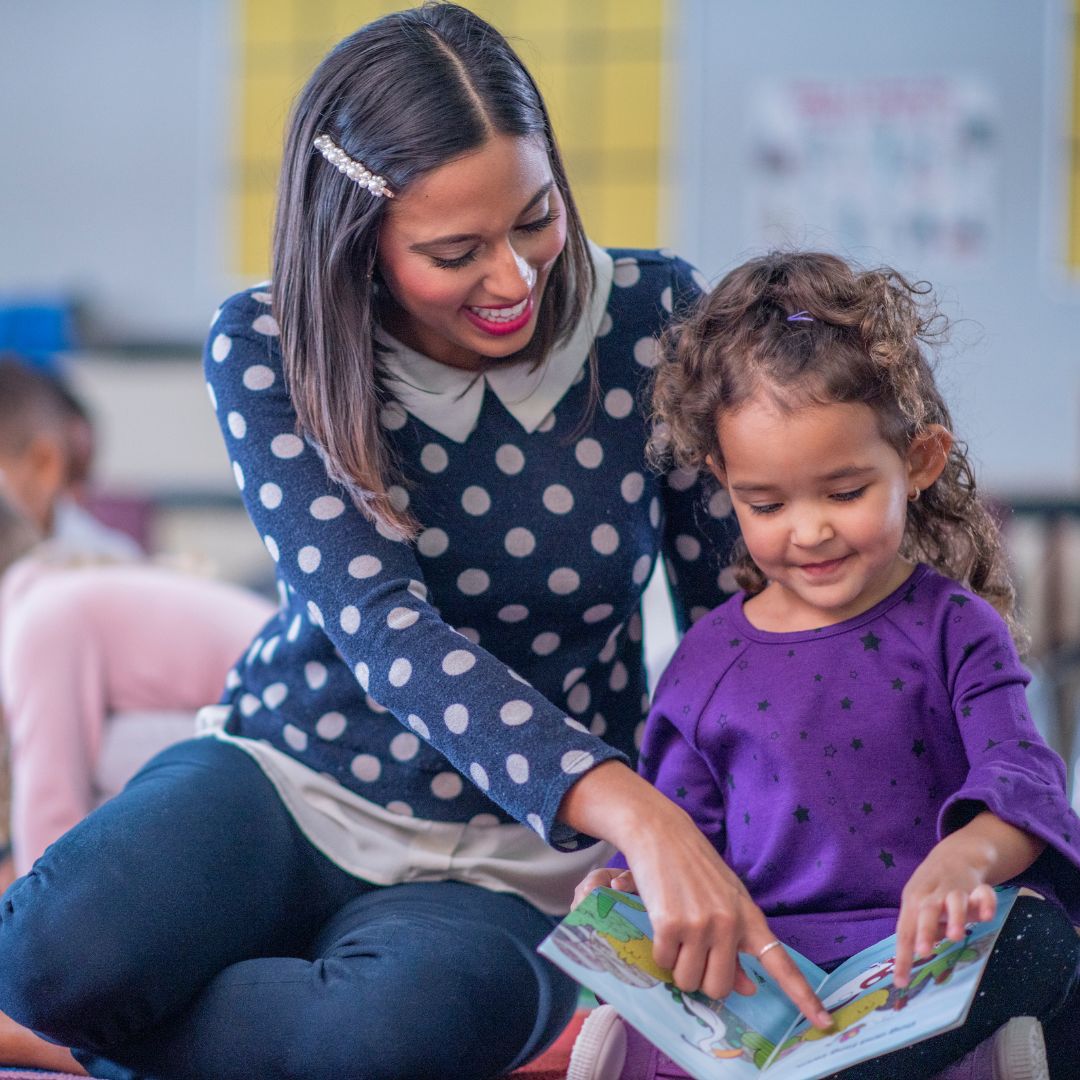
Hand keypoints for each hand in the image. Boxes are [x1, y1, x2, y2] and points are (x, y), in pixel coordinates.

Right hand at [559, 762, 831, 1027]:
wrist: (661, 832)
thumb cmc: (695, 868)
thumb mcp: (726, 901)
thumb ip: (737, 946)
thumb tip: (747, 988)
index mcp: (750, 918)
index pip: (781, 964)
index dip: (803, 996)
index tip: (824, 1023)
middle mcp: (729, 925)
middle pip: (720, 988)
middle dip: (703, 979)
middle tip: (694, 952)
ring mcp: (700, 925)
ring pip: (689, 980)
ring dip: (679, 966)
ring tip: (676, 933)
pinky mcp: (670, 924)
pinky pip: (664, 962)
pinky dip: (660, 952)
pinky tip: (662, 922)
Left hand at [893, 846, 995, 987]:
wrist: (955, 856)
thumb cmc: (932, 892)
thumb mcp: (918, 907)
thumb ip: (918, 932)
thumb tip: (913, 961)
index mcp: (913, 901)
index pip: (905, 931)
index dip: (902, 957)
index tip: (901, 982)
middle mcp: (932, 895)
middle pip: (925, 911)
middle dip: (924, 931)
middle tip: (923, 952)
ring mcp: (955, 889)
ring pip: (954, 901)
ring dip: (954, 917)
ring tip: (955, 936)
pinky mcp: (977, 888)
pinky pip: (983, 893)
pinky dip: (986, 902)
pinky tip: (987, 916)